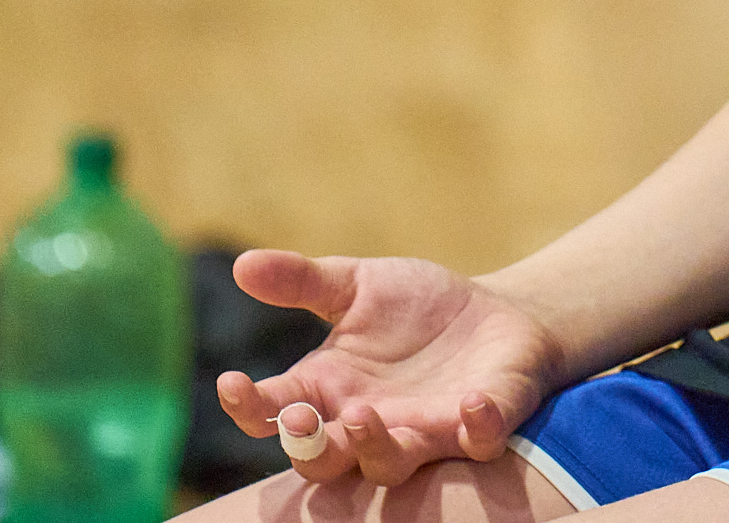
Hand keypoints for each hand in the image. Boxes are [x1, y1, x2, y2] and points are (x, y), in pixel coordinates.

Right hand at [210, 251, 560, 485]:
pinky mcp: (481, 428)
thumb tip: (242, 263)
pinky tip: (472, 403)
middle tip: (300, 418)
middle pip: (321, 460)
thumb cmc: (416, 308)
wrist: (496, 313)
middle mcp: (369, 424)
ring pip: (389, 465)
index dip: (248, 406)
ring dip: (374, 446)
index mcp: (329, 390)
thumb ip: (303, 281)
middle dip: (307, 445)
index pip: (273, 412)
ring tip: (363, 414)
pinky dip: (477, 427)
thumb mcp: (358, 284)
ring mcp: (425, 431)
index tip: (232, 384)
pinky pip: (479, 440)